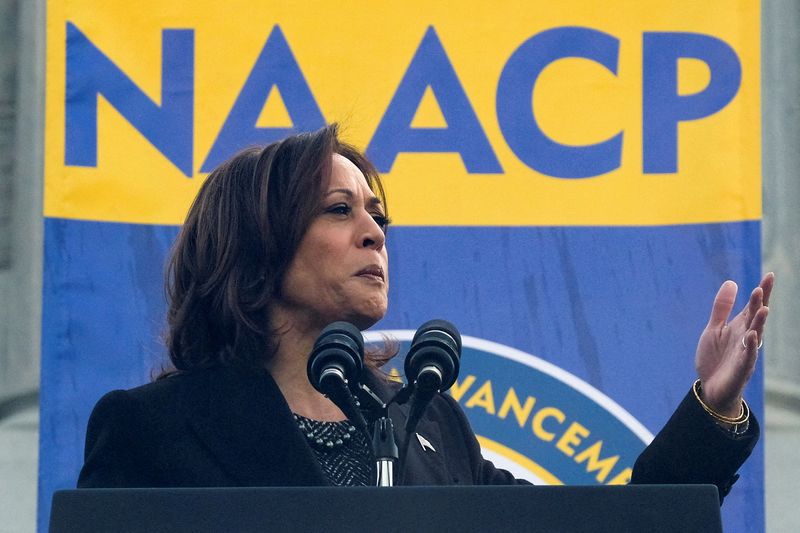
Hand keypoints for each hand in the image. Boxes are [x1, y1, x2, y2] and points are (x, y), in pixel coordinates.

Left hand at [695, 273, 773, 416]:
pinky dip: (750, 347)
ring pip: (755, 336)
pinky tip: (752, 336)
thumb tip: (731, 281)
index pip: (753, 306)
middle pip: (755, 318)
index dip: (761, 292)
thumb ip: (722, 307)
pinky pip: (747, 357)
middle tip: (762, 287)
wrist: (711, 388)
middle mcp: (746, 338)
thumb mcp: (714, 328)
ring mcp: (744, 353)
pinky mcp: (740, 369)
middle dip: (759, 303)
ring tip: (763, 308)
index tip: (770, 275)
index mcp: (740, 327)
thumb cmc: (715, 357)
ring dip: (759, 323)